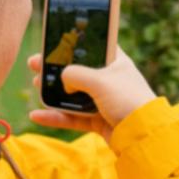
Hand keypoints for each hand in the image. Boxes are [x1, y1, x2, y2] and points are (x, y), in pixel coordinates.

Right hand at [28, 50, 158, 139]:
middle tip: (35, 64)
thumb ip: (76, 74)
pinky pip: (74, 118)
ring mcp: (105, 102)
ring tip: (36, 86)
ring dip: (53, 92)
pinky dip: (56, 117)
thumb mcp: (99, 81)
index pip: (93, 49)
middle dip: (56, 69)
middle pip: (78, 72)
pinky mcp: (100, 121)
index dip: (73, 45)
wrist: (144, 135)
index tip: (53, 42)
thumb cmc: (127, 101)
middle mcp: (110, 81)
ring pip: (73, 95)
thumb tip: (62, 76)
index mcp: (116, 64)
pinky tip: (37, 116)